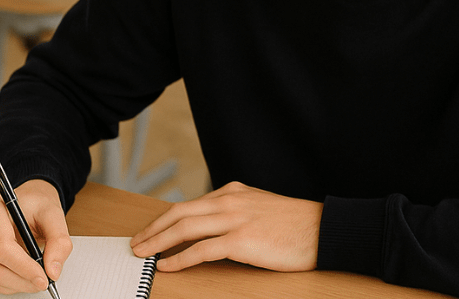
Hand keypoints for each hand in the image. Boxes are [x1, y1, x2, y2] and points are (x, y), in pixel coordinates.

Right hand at [0, 179, 72, 293]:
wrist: (30, 202)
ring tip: (40, 275)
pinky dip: (15, 283)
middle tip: (45, 281)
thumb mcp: (54, 215)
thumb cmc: (37, 205)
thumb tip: (52, 270)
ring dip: (20, 283)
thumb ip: (59, 241)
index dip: (24, 267)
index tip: (44, 277)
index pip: (2, 247)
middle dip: (23, 279)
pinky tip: (28, 272)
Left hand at [130, 181, 321, 271]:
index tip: (150, 230)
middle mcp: (230, 201)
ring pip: (184, 228)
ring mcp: (234, 219)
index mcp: (233, 192)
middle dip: (153, 229)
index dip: (164, 219)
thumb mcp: (261, 208)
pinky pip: (201, 250)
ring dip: (158, 242)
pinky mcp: (241, 240)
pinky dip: (179, 258)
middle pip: (179, 213)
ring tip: (143, 254)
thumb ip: (237, 211)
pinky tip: (167, 266)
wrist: (322, 229)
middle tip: (136, 243)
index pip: (189, 204)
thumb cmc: (296, 224)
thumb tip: (214, 227)